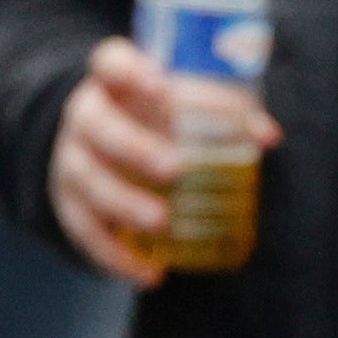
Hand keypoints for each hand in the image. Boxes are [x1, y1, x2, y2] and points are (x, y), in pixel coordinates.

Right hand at [48, 37, 272, 287]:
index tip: (158, 82)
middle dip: (133, 146)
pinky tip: (149, 274)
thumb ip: (226, 111)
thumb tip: (268, 135)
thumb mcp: (186, 103)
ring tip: (161, 221)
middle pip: (97, 125)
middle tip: (174, 167)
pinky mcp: (69, 204)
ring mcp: (72, 160)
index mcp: (115, 81)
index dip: (128, 69)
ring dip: (123, 202)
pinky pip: (85, 231)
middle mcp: (87, 117)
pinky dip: (115, 256)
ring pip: (87, 179)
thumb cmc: (157, 116)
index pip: (110, 62)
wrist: (101, 145)